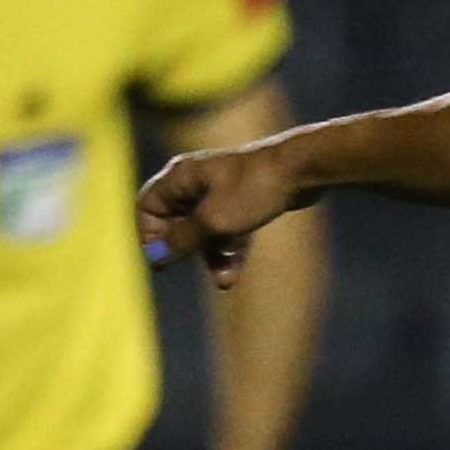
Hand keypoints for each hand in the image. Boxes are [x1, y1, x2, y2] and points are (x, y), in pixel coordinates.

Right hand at [138, 138, 305, 289]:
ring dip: (211, 255)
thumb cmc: (253, 190)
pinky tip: (234, 274)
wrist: (302, 169)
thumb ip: (181, 241)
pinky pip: (227, 228)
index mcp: (179, 177)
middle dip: (186, 249)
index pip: (148, 207)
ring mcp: (220, 190)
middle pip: (175, 222)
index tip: (163, 260)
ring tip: (224, 280)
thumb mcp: (213, 221)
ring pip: (205, 230)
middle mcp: (195, 181)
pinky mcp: (243, 200)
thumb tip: (155, 258)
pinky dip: (229, 249)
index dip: (150, 235)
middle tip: (190, 268)